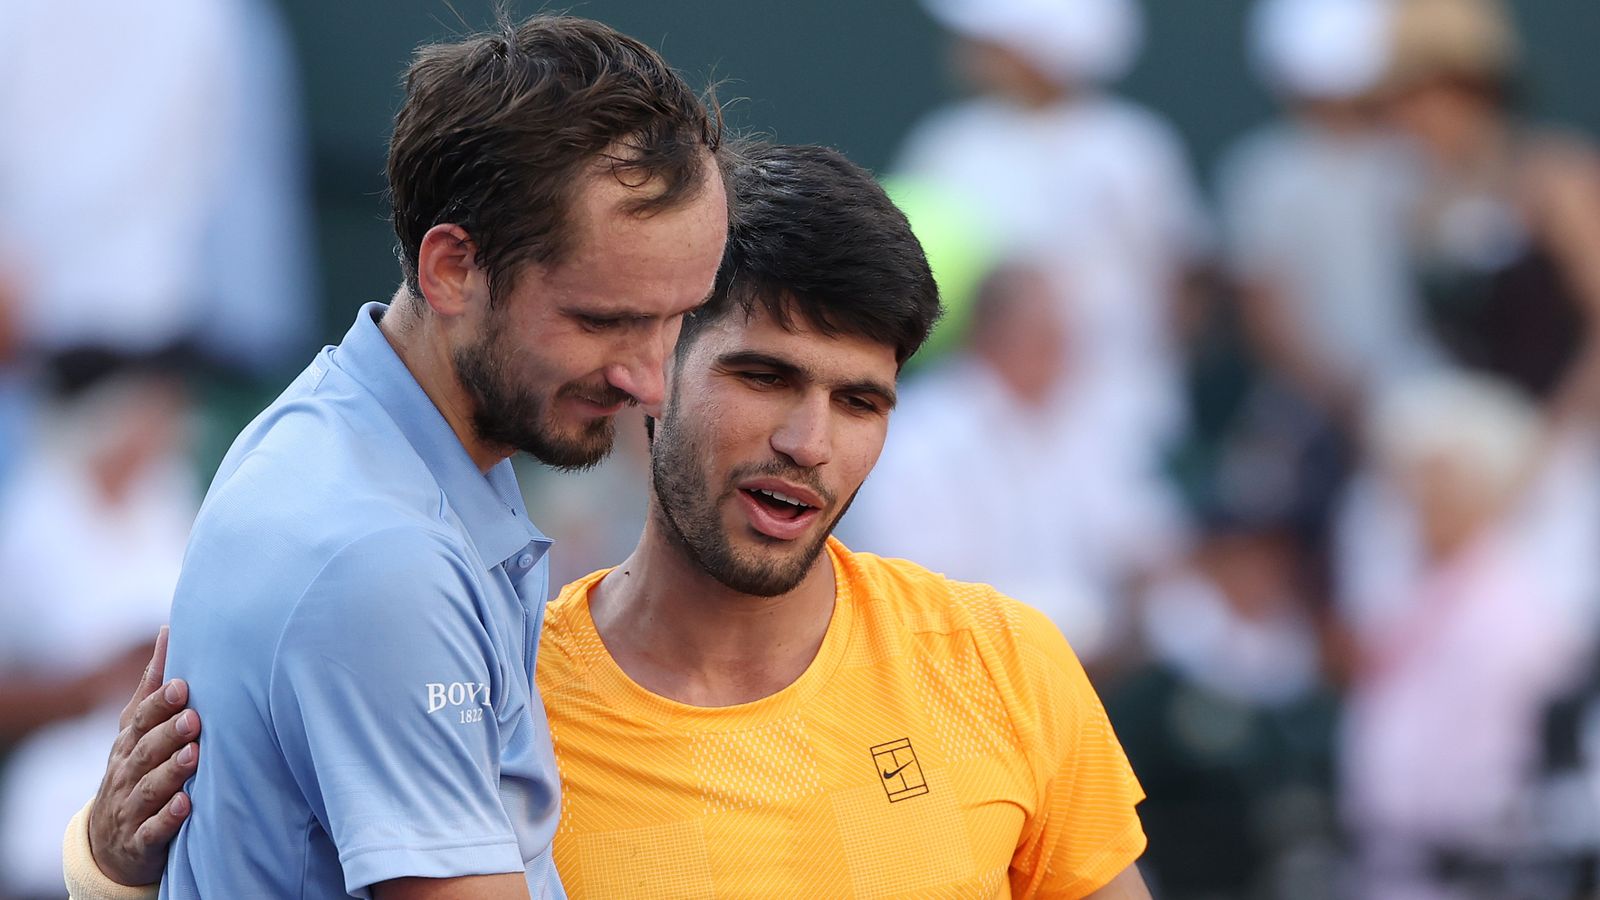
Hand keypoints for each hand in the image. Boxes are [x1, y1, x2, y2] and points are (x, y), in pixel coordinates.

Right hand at [87, 626, 199, 885]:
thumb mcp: (138, 728)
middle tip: (193, 718)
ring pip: (150, 788)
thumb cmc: (137, 769)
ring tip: (194, 756)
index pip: (141, 720)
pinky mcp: (141, 841)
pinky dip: (168, 818)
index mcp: (130, 743)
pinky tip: (186, 805)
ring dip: (171, 772)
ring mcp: (132, 807)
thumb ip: (154, 683)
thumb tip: (169, 628)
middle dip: (168, 734)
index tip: (183, 686)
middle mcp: (127, 772)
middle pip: (146, 751)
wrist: (112, 842)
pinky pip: (152, 831)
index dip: (160, 704)